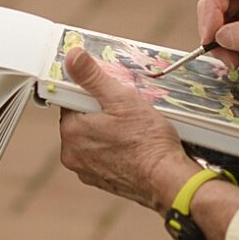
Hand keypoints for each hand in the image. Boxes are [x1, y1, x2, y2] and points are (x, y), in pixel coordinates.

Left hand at [57, 47, 195, 213]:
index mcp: (72, 131)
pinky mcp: (101, 182)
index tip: (111, 95)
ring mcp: (86, 171)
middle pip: (82, 122)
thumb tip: (73, 57)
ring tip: (134, 131)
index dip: (92, 95)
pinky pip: (103, 159)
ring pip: (93, 141)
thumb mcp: (122, 99)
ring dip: (108, 133)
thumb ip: (93, 77)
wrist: (167, 180)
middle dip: (100, 114)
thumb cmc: (148, 142)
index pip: (71, 102)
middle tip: (127, 113)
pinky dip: (115, 152)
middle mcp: (72, 154)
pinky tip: (134, 148)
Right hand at [196, 0, 238, 94]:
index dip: (211, 11)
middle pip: (216, 0)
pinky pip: (225, 26)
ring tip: (238, 62)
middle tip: (228, 61)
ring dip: (221, 43)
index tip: (210, 41)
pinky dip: (227, 45)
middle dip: (216, 32)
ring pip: (217, 16)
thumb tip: (221, 36)